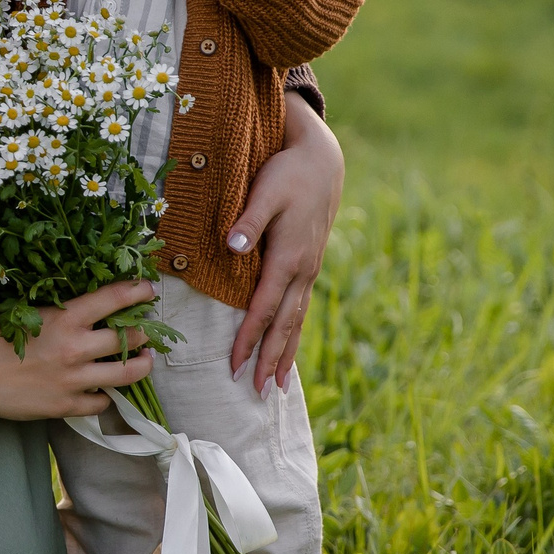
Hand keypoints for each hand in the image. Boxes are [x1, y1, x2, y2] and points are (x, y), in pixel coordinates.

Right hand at [0, 280, 157, 441]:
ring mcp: (75, 380)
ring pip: (126, 374)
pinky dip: (104, 394)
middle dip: (145, 333)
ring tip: (144, 361)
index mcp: (66, 318)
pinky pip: (101, 402)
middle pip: (130, 339)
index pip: (115, 299)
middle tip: (149, 331)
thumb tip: (88, 307)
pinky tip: (103, 389)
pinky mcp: (67, 406)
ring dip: (141, 365)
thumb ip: (61, 312)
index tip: (150, 290)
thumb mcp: (28, 312)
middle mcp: (77, 348)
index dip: (138, 292)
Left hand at [225, 97, 343, 392]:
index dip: (249, 337)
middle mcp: (302, 271)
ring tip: (278, 386)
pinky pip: (300, 309)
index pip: (264, 307)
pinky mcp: (308, 267)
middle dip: (270, 358)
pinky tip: (287, 351)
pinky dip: (293, 334)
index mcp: (289, 257)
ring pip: (296, 321)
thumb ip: (248, 220)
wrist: (321, 161)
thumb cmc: (288, 173)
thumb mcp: (266, 190)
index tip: (235, 363)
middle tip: (258, 391)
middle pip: (284, 324)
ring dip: (285, 354)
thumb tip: (232, 246)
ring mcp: (309, 271)